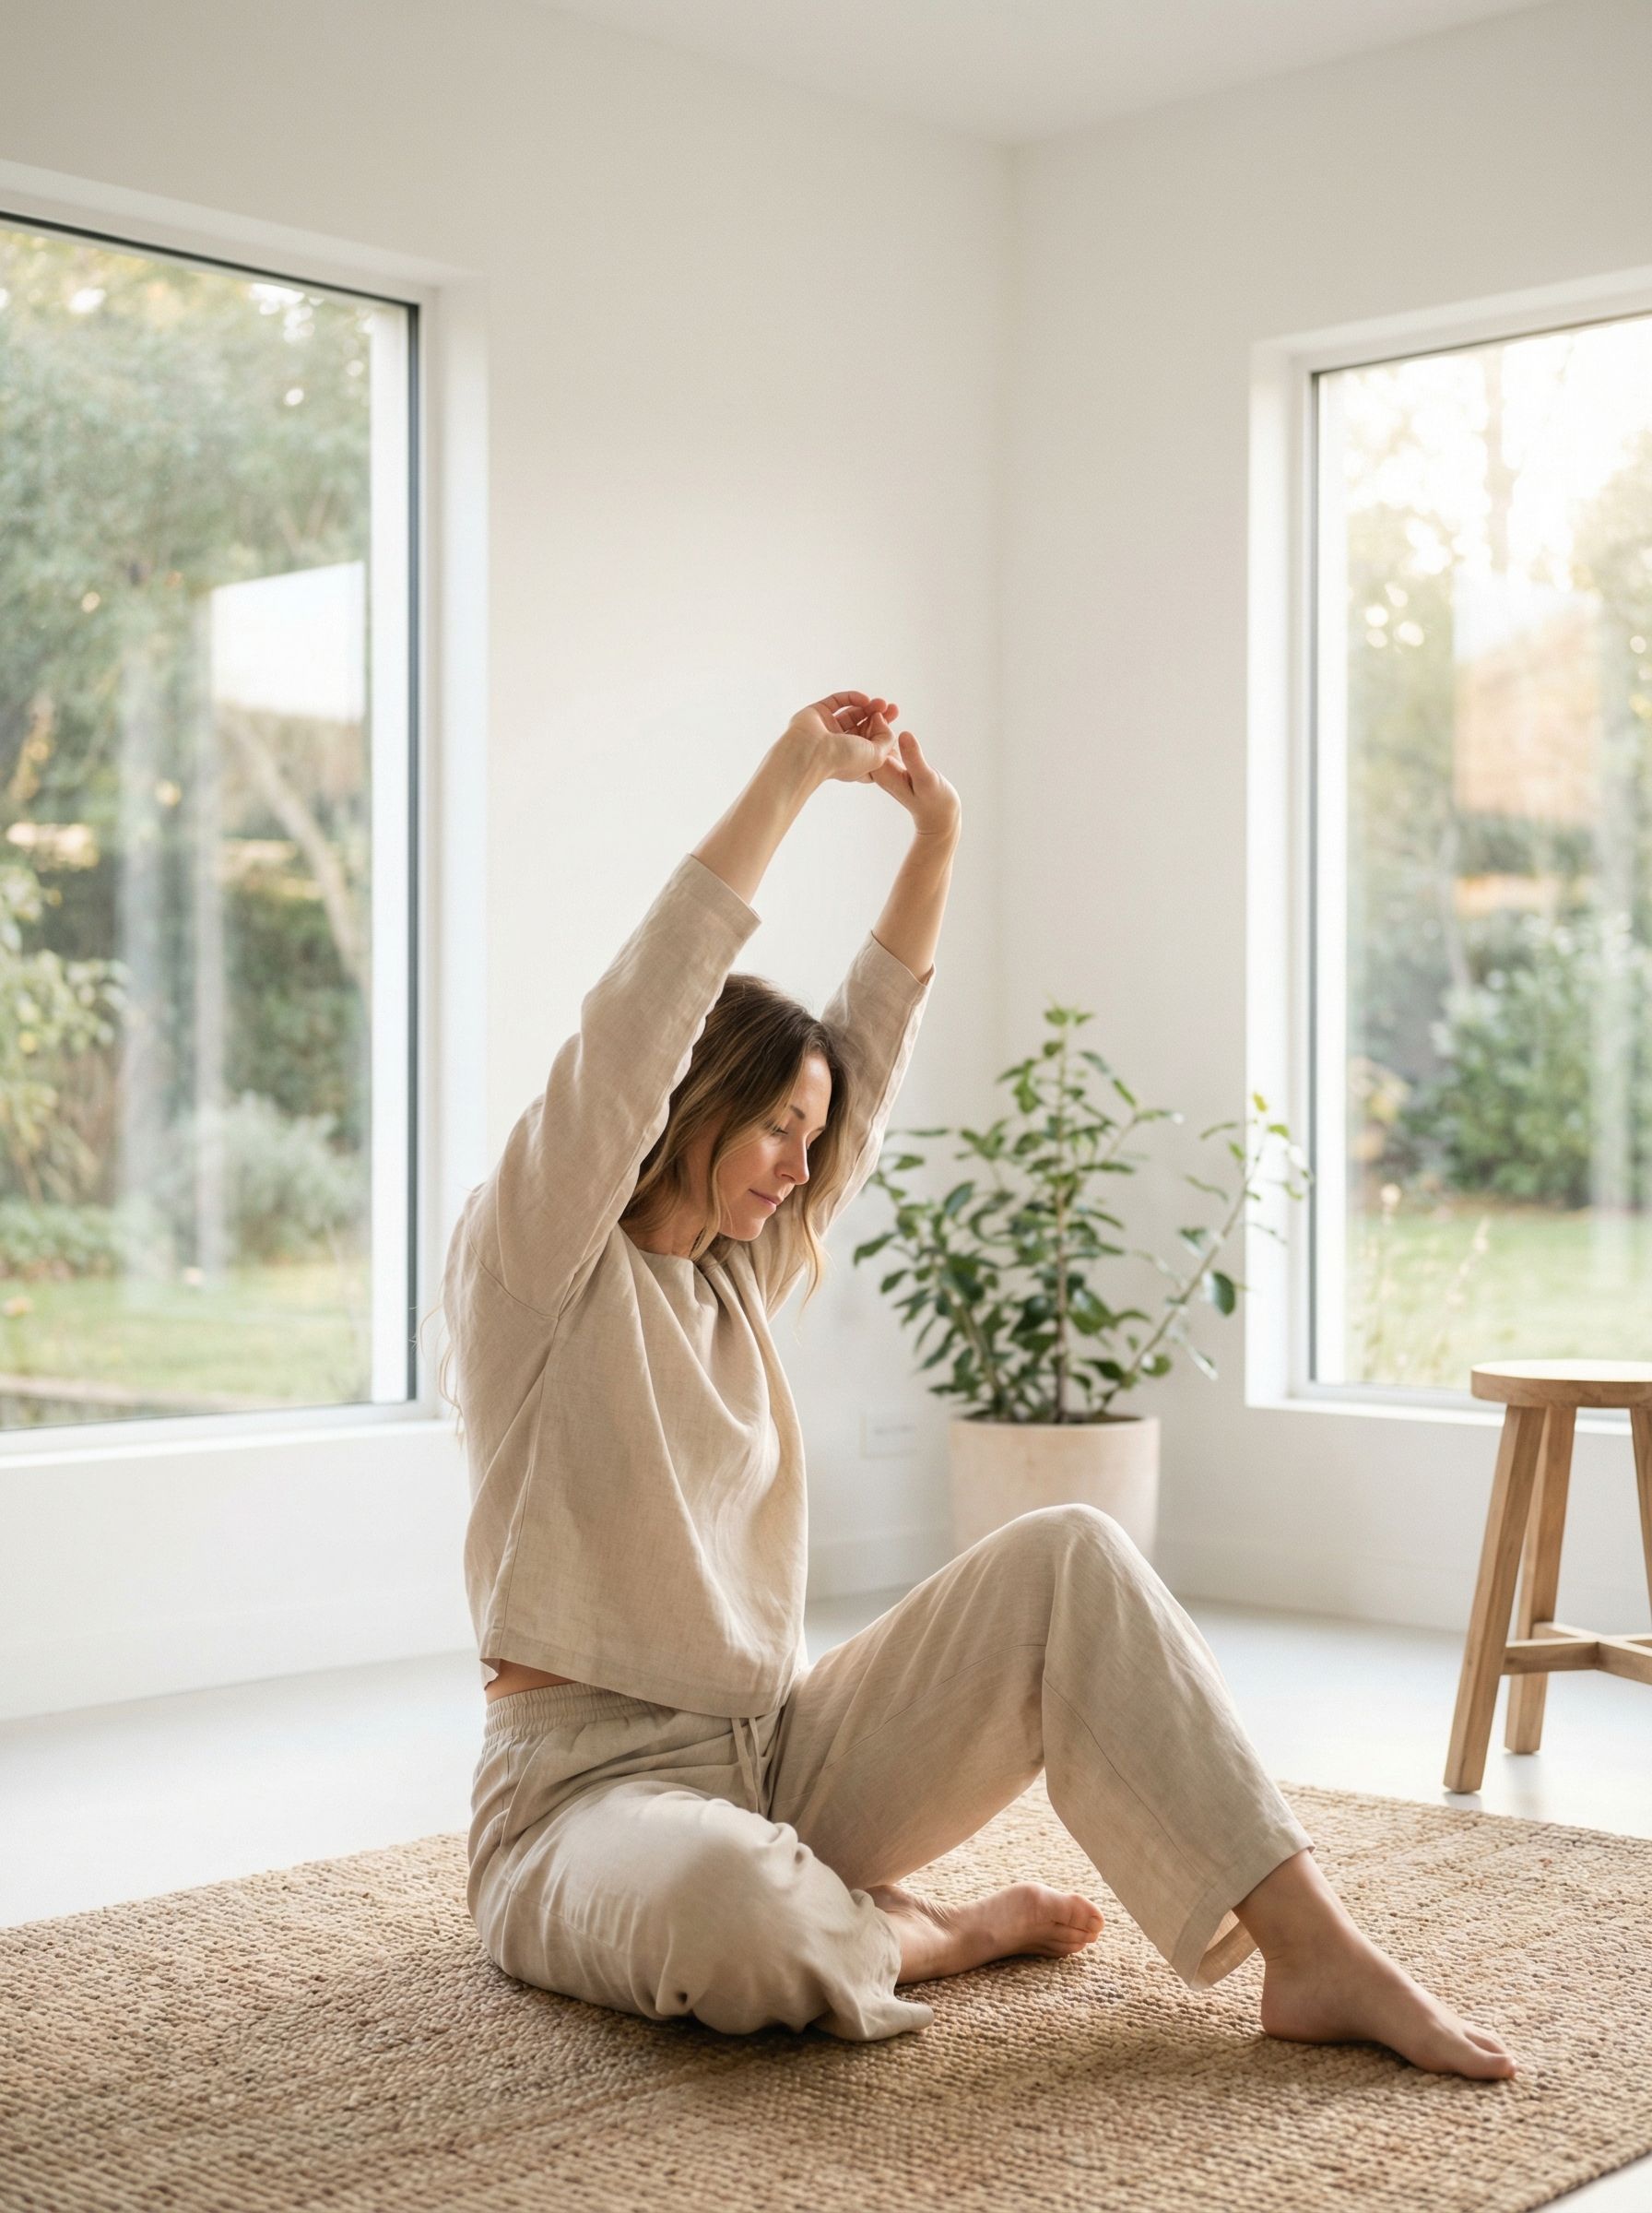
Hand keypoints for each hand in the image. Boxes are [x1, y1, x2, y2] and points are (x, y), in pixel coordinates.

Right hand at [783, 691, 902, 785]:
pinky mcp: (817, 713)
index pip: (871, 742)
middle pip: (864, 727)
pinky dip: (852, 698)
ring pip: (852, 714)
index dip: (884, 730)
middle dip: (879, 716)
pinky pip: (837, 701)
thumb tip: (880, 718)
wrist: (811, 753)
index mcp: (852, 759)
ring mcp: (827, 729)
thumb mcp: (877, 755)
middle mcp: (839, 745)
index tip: (894, 719)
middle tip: (892, 708)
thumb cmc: (842, 760)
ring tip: (881, 703)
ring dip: (869, 707)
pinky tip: (865, 700)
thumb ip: (887, 738)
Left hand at [863, 709, 960, 838]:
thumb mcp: (926, 778)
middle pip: (869, 742)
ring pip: (878, 741)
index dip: (872, 726)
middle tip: (883, 703)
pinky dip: (890, 730)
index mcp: (882, 773)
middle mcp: (880, 770)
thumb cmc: (935, 801)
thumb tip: (903, 734)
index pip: (869, 745)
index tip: (880, 709)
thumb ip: (914, 758)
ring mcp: (886, 767)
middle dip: (874, 721)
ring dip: (883, 723)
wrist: (939, 815)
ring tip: (891, 707)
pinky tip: (894, 715)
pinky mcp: (894, 764)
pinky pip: (887, 743)